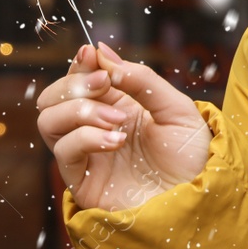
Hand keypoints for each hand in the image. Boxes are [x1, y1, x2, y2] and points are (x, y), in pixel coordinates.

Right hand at [36, 42, 211, 211]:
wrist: (199, 196)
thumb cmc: (191, 155)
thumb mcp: (175, 108)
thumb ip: (141, 80)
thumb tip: (102, 52)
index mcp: (117, 105)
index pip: (81, 78)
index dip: (80, 64)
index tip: (91, 55)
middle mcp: (95, 128)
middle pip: (53, 97)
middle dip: (74, 84)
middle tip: (105, 84)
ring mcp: (87, 154)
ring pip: (48, 121)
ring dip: (78, 111)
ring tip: (116, 120)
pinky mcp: (83, 181)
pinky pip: (64, 151)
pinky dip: (86, 137)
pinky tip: (116, 140)